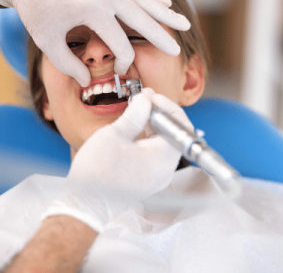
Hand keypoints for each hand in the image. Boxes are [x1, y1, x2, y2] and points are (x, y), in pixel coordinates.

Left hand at [0, 0, 190, 85]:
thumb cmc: (34, 7)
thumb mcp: (47, 41)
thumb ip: (69, 66)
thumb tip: (88, 81)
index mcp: (93, 10)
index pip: (121, 45)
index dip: (123, 63)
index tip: (118, 72)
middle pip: (144, 20)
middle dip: (162, 38)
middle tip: (177, 51)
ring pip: (146, 2)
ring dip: (166, 15)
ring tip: (185, 24)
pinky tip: (166, 3)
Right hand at [42, 89, 192, 231]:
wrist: (85, 204)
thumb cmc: (97, 173)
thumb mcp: (115, 136)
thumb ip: (135, 115)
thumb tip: (146, 100)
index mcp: (163, 158)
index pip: (178, 125)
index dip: (166, 105)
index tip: (151, 96)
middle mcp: (166, 169)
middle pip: (172, 133)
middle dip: (158, 113)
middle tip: (142, 99)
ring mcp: (158, 176)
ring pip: (163, 143)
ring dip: (153, 125)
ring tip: (137, 110)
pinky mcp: (149, 179)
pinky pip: (155, 154)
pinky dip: (148, 138)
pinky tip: (136, 128)